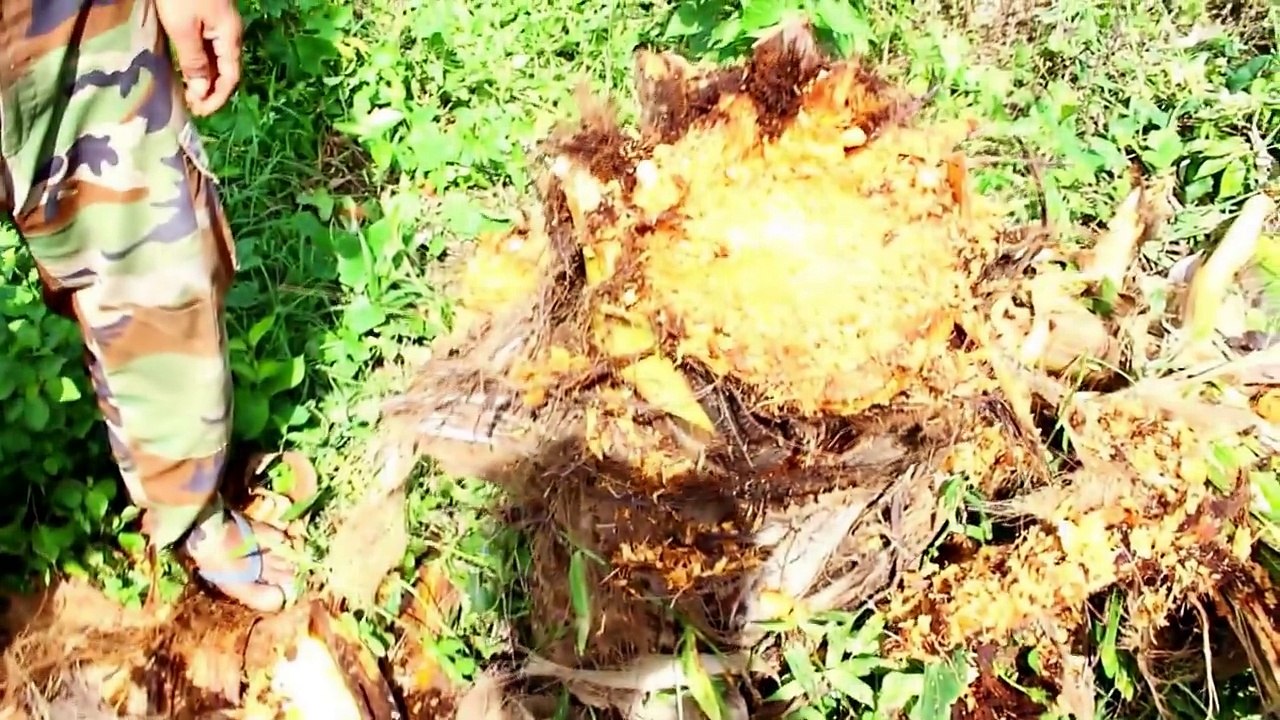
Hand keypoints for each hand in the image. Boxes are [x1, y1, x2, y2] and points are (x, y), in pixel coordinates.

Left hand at [154, 0, 243, 116]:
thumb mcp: (183, 28)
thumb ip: (194, 60)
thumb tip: (202, 91)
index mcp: (229, 37)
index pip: (230, 77)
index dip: (217, 98)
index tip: (199, 112)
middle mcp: (228, 32)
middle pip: (225, 70)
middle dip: (210, 91)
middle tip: (191, 106)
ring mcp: (218, 23)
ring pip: (216, 59)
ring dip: (204, 78)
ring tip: (187, 91)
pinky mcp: (205, 15)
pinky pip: (206, 46)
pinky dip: (198, 62)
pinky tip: (185, 67)